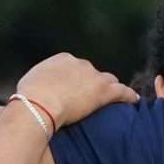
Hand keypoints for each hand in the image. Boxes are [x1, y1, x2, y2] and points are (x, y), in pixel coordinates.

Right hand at [15, 54, 129, 127]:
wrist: (39, 104)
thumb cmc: (28, 98)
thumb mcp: (29, 84)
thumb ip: (38, 83)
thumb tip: (34, 90)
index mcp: (62, 59)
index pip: (76, 67)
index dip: (78, 79)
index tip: (77, 88)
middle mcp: (80, 64)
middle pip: (93, 73)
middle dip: (94, 83)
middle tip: (93, 97)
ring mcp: (94, 76)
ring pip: (109, 82)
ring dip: (111, 89)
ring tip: (116, 99)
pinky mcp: (105, 91)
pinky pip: (122, 92)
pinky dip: (129, 96)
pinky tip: (134, 101)